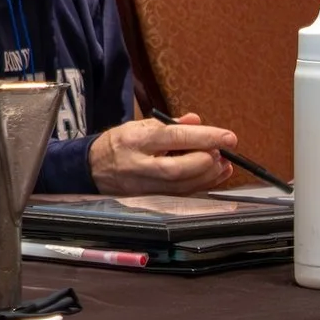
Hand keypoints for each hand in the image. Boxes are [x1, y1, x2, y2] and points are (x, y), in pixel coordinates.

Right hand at [90, 111, 236, 195]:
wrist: (90, 169)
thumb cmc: (118, 144)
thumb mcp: (137, 126)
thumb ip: (168, 125)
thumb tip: (196, 121)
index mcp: (135, 140)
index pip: (174, 137)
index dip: (204, 138)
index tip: (229, 137)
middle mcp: (138, 165)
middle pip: (178, 169)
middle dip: (206, 161)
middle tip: (222, 152)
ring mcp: (142, 186)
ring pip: (181, 186)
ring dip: (208, 175)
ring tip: (223, 164)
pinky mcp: (148, 199)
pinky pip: (180, 195)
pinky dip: (201, 185)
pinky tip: (214, 175)